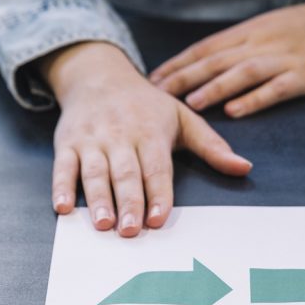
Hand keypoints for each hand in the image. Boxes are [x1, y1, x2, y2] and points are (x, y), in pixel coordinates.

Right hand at [39, 42, 251, 236]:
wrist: (98, 75)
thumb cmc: (146, 104)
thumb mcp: (183, 117)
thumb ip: (212, 146)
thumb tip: (244, 167)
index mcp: (151, 132)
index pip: (156, 167)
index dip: (158, 193)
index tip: (159, 217)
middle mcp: (120, 136)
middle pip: (125, 173)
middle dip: (128, 202)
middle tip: (130, 230)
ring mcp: (92, 140)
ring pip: (94, 172)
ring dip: (97, 199)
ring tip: (102, 224)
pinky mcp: (68, 144)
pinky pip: (63, 167)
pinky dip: (61, 187)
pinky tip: (63, 207)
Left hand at [149, 0, 304, 117]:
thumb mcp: (273, 26)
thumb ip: (244, 43)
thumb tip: (211, 61)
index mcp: (253, 30)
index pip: (207, 47)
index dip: (179, 63)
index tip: (155, 78)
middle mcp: (263, 42)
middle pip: (217, 59)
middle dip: (185, 77)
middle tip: (159, 94)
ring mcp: (285, 59)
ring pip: (242, 72)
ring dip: (214, 88)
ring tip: (191, 104)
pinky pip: (275, 89)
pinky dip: (253, 101)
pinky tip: (235, 112)